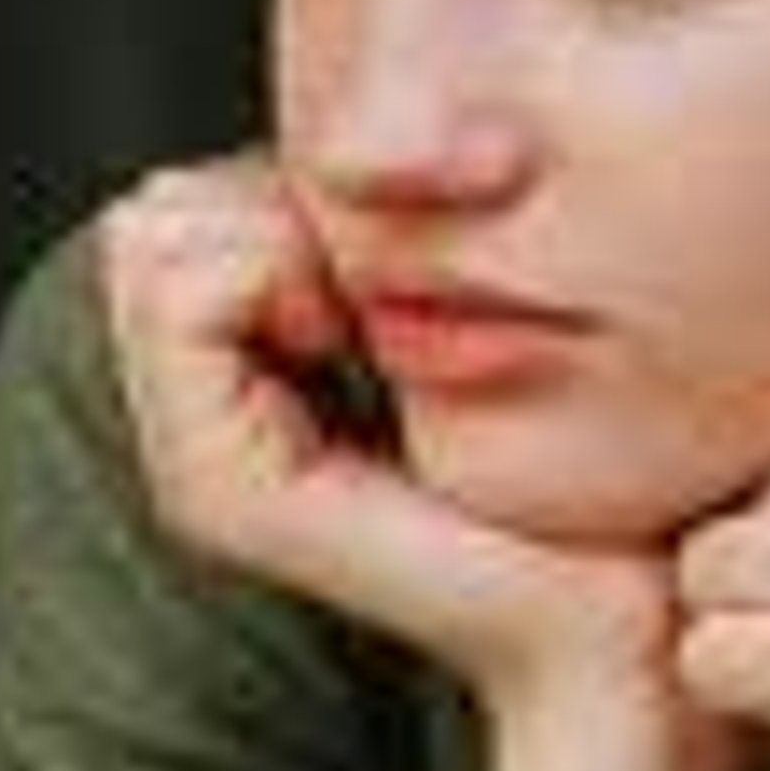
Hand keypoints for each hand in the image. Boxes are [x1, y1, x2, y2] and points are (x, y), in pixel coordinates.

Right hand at [97, 159, 675, 717]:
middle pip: (153, 215)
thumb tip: (346, 150)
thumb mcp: (460, 316)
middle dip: (265, 205)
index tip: (383, 260)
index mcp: (247, 391)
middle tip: (369, 286)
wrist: (616, 620)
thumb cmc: (576, 470)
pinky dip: (269, 270)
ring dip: (271, 233)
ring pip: (153, 238)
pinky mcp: (219, 490)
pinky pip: (182, 296)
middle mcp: (199, 430)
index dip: (280, 191)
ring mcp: (194, 465)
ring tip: (360, 314)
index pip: (177, 205)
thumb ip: (376, 247)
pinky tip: (350, 335)